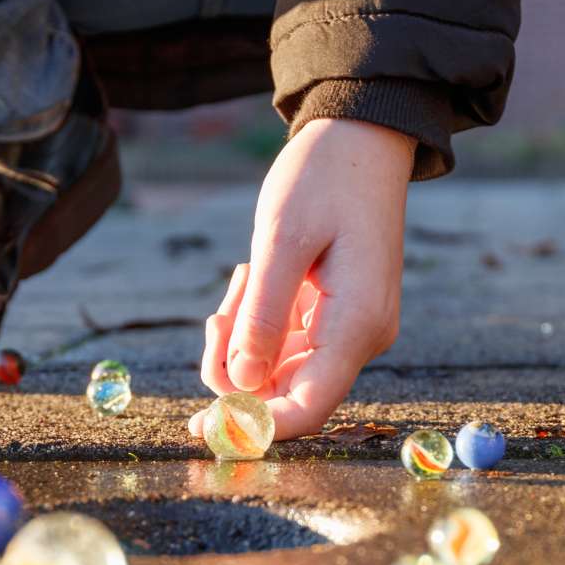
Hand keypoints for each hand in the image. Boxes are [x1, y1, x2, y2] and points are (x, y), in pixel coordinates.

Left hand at [189, 118, 412, 439]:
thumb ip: (261, 317)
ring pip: (280, 370)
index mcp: (356, 325)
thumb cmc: (325, 178)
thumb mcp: (281, 241)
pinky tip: (251, 279)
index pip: (307, 409)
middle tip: (216, 317)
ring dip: (242, 341)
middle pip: (287, 394)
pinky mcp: (337, 317)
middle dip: (236, 371)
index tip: (202, 424)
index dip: (254, 427)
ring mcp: (351, 330)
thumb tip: (240, 385)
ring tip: (240, 280)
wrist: (362, 138)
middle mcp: (360, 338)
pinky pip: (286, 344)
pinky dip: (256, 324)